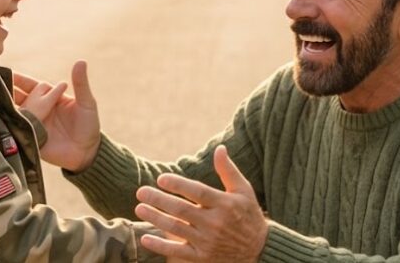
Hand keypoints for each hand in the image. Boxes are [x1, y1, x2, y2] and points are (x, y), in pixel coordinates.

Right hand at [13, 61, 100, 171]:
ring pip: (14, 113)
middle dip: (5, 91)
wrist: (87, 153)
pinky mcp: (30, 139)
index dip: (18, 79)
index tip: (5, 73)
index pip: (31, 85)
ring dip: (4, 107)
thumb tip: (81, 61)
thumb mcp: (87, 103)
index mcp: (50, 98)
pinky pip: (16, 130)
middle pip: (18, 97)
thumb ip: (81, 84)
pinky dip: (7, 126)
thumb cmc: (89, 125)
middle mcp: (39, 109)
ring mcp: (33, 124)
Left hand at [134, 145, 267, 261]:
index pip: (197, 192)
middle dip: (159, 200)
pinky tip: (145, 238)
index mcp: (225, 204)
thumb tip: (220, 148)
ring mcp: (208, 242)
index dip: (178, 185)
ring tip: (140, 208)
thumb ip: (228, 170)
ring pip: (176, 229)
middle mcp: (215, 223)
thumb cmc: (249, 215)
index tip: (161, 178)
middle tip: (141, 191)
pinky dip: (161, 246)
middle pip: (182, 210)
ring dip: (156, 218)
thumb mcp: (244, 191)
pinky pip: (178, 252)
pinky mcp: (202, 258)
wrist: (259, 250)